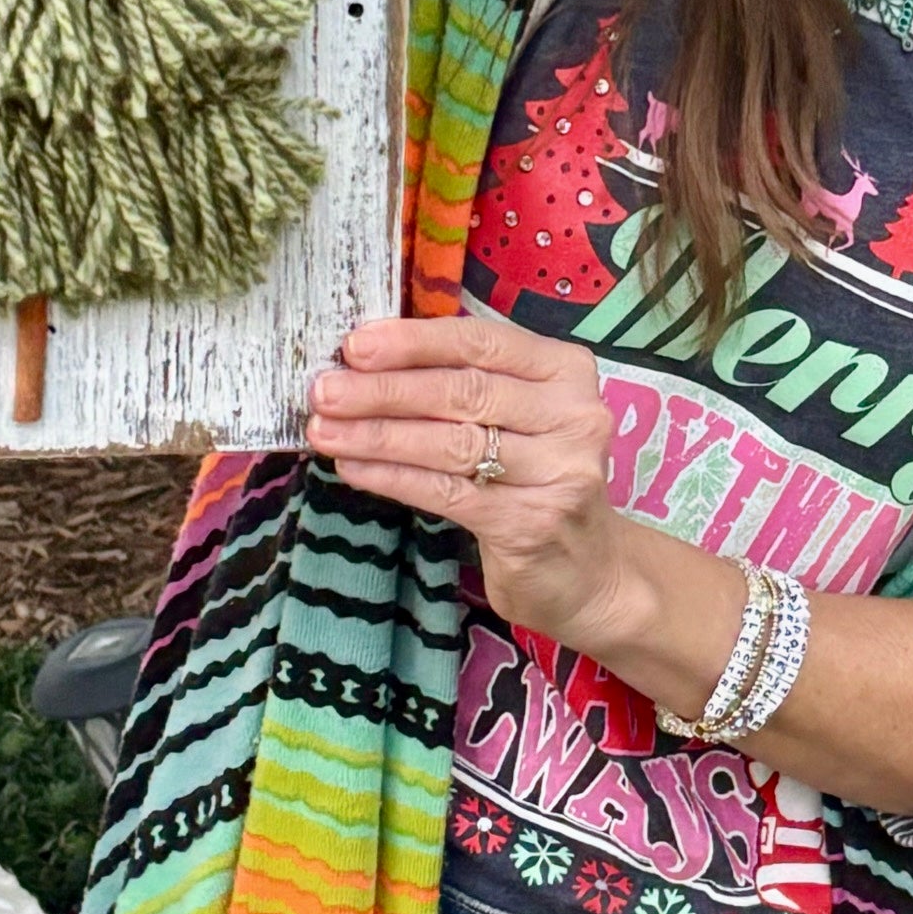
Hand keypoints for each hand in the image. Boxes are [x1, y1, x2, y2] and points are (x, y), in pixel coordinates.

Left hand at [307, 314, 626, 649]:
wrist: (588, 571)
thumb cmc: (537, 480)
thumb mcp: (519, 418)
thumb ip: (464, 385)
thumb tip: (367, 364)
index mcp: (566, 371)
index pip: (481, 342)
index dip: (413, 342)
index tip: (354, 346)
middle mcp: (573, 415)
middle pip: (462, 391)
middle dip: (383, 390)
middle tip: (324, 391)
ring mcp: (558, 472)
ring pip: (450, 443)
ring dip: (378, 434)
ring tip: (324, 430)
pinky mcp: (531, 523)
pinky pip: (446, 492)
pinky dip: (393, 477)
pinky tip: (354, 468)